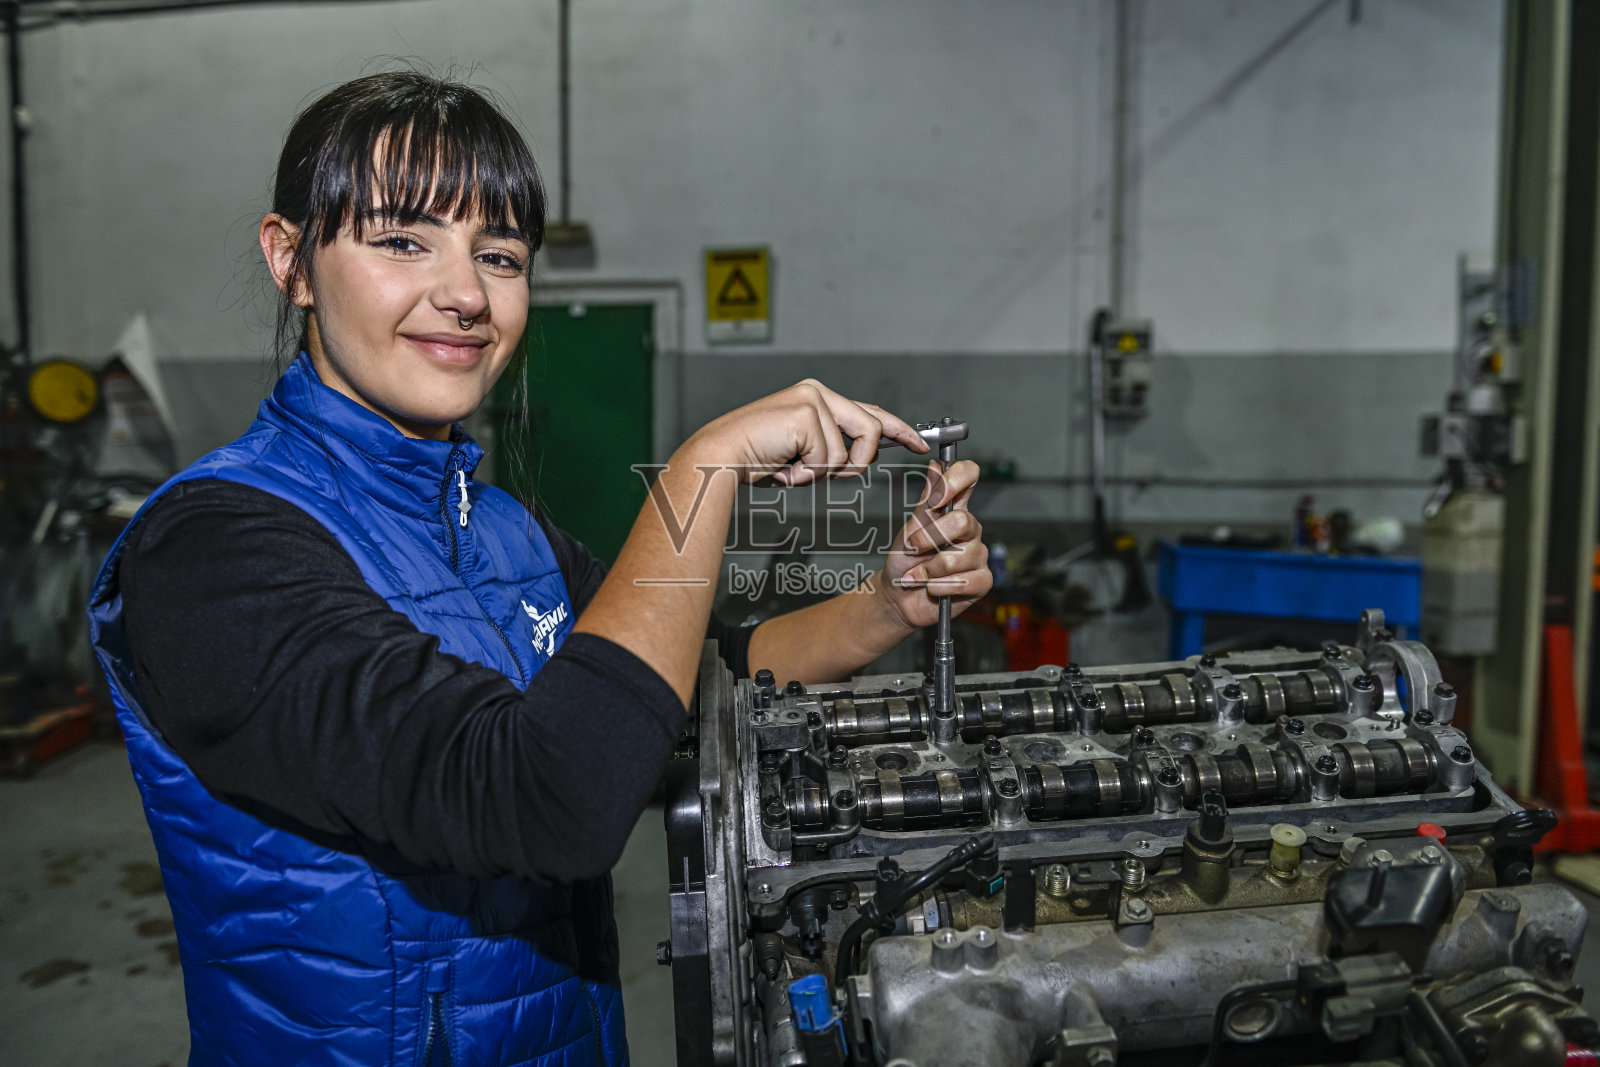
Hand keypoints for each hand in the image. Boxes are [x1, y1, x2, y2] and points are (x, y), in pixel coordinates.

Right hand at [683, 379, 927, 484]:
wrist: (720, 456)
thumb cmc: (754, 458)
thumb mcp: (803, 454)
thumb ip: (831, 449)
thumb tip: (857, 460)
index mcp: (818, 398)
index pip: (869, 412)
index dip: (899, 429)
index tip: (918, 443)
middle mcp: (818, 393)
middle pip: (871, 430)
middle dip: (857, 462)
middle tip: (826, 474)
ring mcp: (813, 400)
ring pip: (850, 452)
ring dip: (824, 473)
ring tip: (794, 469)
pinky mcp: (807, 414)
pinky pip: (829, 459)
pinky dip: (807, 474)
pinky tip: (783, 466)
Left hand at [877, 459, 991, 629]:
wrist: (898, 597)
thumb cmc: (905, 561)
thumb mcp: (910, 529)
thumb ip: (926, 501)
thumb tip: (935, 466)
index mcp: (954, 510)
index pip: (969, 477)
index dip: (957, 480)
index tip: (937, 499)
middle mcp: (970, 530)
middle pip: (963, 521)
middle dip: (930, 538)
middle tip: (913, 548)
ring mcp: (977, 556)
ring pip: (958, 557)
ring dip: (928, 570)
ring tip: (917, 576)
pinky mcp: (981, 581)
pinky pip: (964, 581)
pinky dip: (939, 587)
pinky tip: (931, 588)